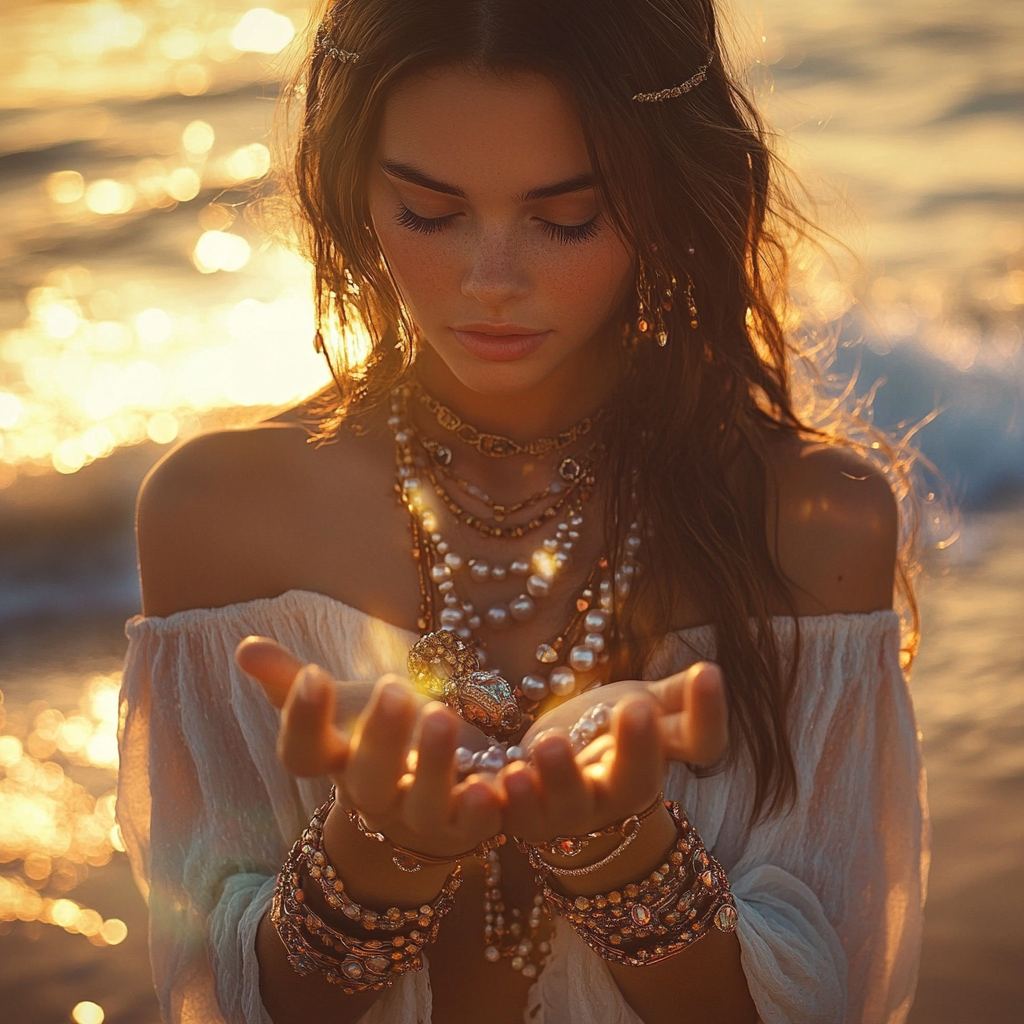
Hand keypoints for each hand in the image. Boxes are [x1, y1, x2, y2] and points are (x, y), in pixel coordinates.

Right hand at [235, 636, 502, 860]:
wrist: (427, 810)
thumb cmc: (380, 743)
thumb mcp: (345, 708)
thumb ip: (296, 682)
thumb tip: (245, 647)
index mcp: (339, 764)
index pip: (303, 755)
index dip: (302, 721)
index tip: (315, 675)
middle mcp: (375, 798)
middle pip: (367, 779)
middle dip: (379, 736)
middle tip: (393, 688)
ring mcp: (421, 820)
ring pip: (425, 805)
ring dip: (435, 764)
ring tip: (443, 714)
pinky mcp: (469, 830)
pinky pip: (479, 824)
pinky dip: (489, 805)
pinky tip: (503, 777)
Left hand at [500, 662, 727, 844]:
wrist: (549, 782)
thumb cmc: (601, 733)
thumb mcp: (638, 706)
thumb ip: (675, 694)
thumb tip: (710, 670)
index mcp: (651, 758)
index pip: (697, 744)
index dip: (706, 714)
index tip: (709, 672)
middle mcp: (614, 794)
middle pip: (634, 782)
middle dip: (636, 748)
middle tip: (636, 707)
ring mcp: (566, 813)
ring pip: (567, 807)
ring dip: (557, 779)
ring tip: (547, 743)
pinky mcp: (516, 818)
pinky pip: (509, 817)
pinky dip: (500, 802)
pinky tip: (496, 779)